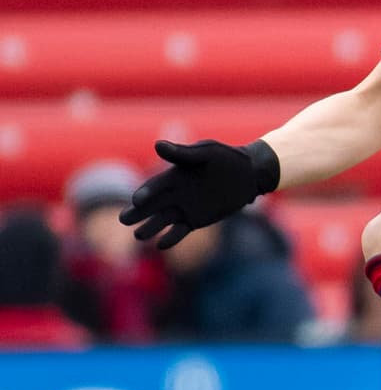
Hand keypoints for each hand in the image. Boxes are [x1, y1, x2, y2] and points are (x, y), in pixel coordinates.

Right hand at [120, 139, 279, 249]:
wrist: (248, 175)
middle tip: (123, 219)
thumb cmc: (226, 159)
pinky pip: (179, 231)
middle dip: (138, 212)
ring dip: (150, 227)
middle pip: (152, 205)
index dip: (146, 193)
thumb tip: (157, 145)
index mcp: (173, 175)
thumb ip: (182, 153)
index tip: (136, 200)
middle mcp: (174, 193)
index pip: (155, 186)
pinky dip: (171, 237)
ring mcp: (184, 208)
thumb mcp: (206, 153)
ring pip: (162, 220)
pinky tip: (161, 245)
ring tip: (138, 236)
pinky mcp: (195, 220)